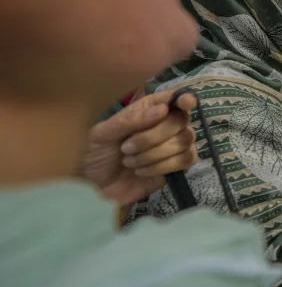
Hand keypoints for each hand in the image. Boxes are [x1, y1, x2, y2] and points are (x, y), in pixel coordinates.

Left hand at [82, 89, 197, 206]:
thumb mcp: (102, 134)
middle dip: (154, 136)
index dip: (184, 97)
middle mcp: (164, 124)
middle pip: (181, 120)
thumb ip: (131, 120)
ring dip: (155, 153)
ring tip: (130, 162)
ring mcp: (172, 146)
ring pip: (185, 141)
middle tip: (126, 148)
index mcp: (147, 109)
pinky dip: (163, 166)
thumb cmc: (93, 155)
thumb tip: (163, 109)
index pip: (174, 97)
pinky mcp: (175, 167)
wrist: (91, 189)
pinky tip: (142, 171)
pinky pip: (186, 160)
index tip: (186, 103)